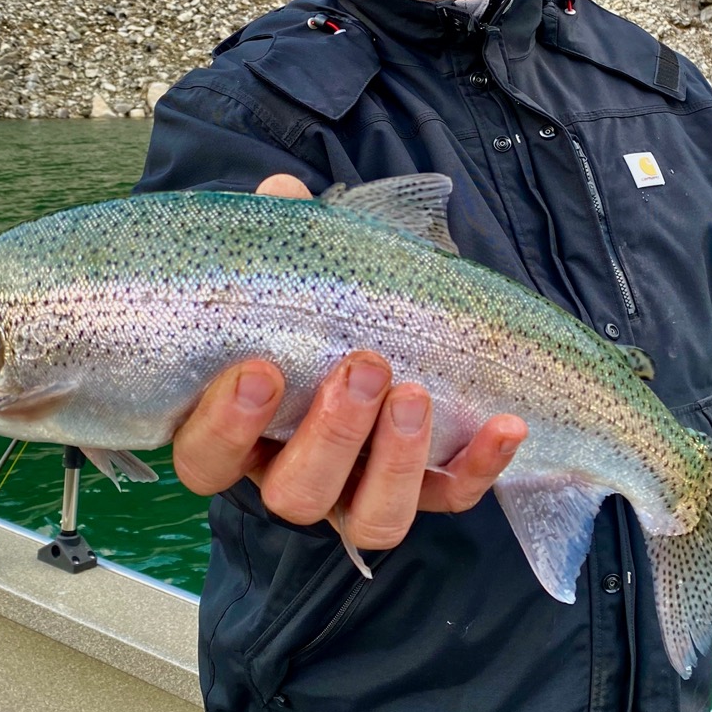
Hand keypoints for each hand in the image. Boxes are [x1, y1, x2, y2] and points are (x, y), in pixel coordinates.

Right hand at [170, 173, 527, 551]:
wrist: (388, 327)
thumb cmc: (320, 305)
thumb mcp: (298, 268)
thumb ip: (284, 238)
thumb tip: (282, 193)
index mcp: (241, 429)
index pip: (207, 458)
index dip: (227, 428)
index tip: (258, 369)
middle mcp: (295, 471)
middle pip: (297, 493)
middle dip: (333, 433)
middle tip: (363, 365)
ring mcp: (363, 489)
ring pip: (371, 518)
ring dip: (396, 461)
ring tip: (415, 392)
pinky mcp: (427, 492)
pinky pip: (452, 498)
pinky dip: (480, 467)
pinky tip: (504, 424)